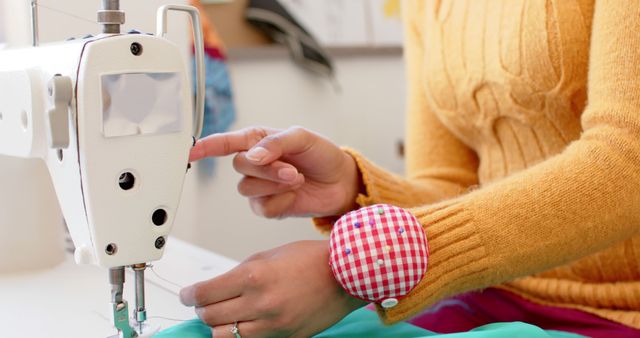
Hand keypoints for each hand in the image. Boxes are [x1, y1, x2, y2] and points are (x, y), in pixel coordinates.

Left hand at [179, 240, 366, 337]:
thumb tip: (217, 286)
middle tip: (204, 300)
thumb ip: (241, 272)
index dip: (189, 294)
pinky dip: (240, 333)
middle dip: (202, 307)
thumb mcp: (269, 255)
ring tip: (225, 312)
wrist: (346, 275)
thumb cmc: (312, 259)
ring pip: (224, 335)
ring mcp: (273, 325)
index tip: (187, 294)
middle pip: (209, 315)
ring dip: (218, 323)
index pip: (204, 293)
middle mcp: (261, 304)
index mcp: (254, 277)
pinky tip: (244, 321)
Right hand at [189, 126, 361, 217]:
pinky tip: (294, 196)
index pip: (225, 143)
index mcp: (257, 140)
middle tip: (292, 170)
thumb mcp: (302, 138)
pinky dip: (280, 202)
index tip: (190, 152)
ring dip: (274, 185)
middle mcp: (255, 163)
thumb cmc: (322, 155)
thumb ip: (276, 143)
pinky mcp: (269, 206)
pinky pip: (261, 208)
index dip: (206, 147)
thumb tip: (252, 156)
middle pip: (239, 166)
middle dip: (267, 169)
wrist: (340, 182)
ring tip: (296, 179)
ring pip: (247, 188)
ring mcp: (260, 186)